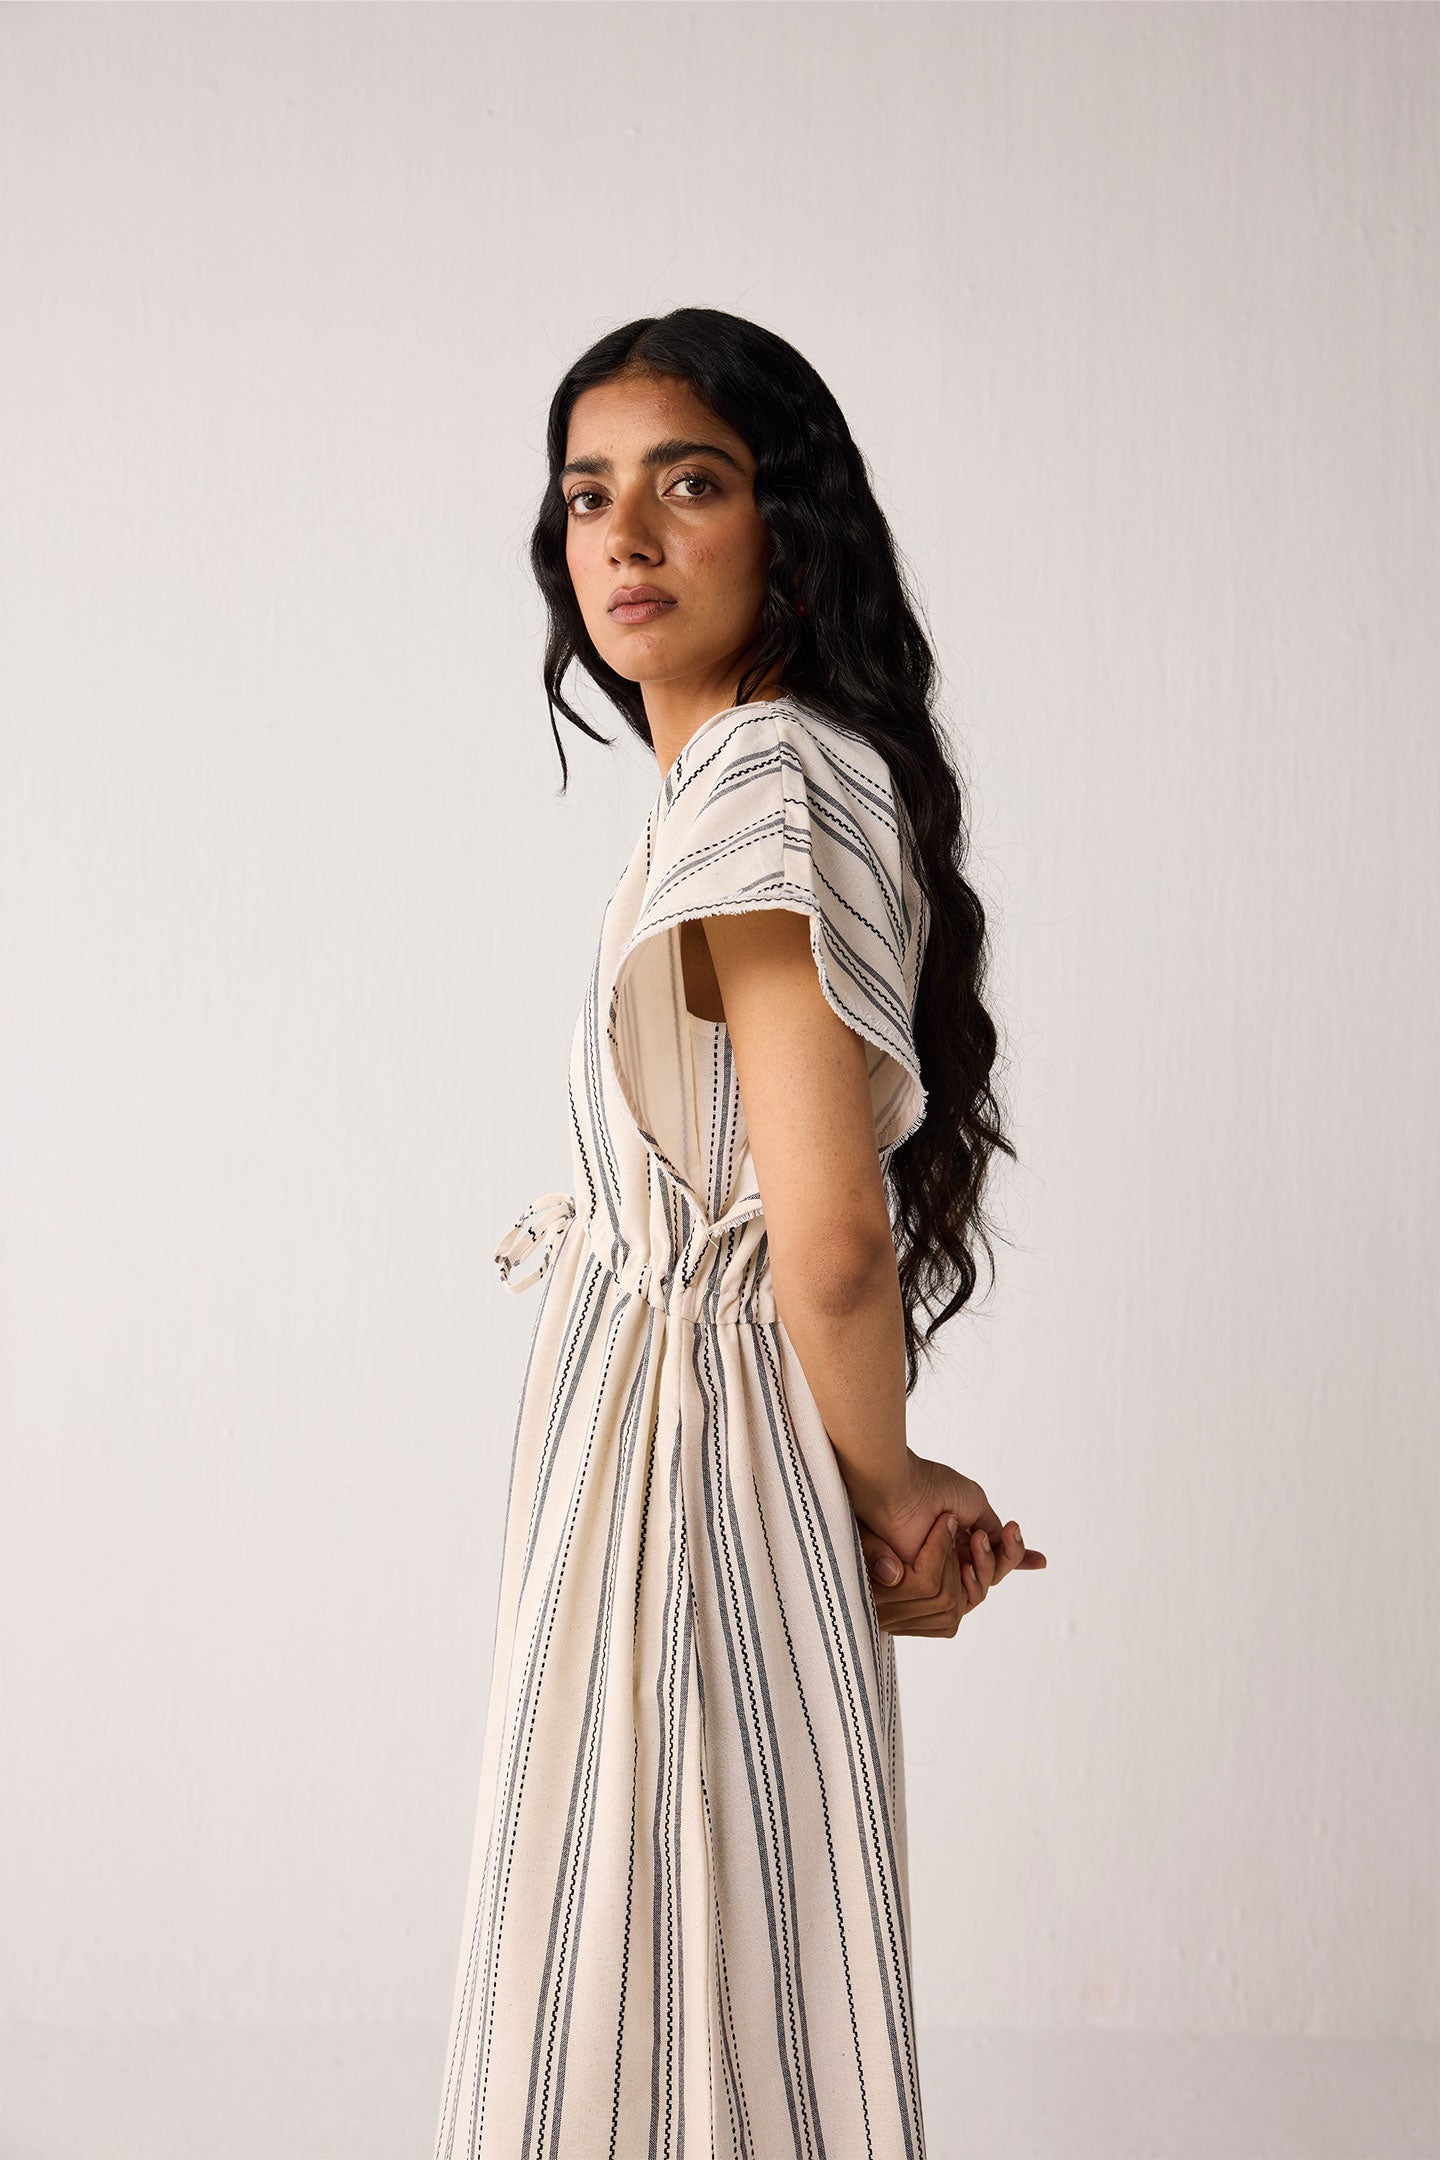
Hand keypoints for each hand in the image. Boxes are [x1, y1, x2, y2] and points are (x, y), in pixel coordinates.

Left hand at [849, 1448, 1046, 1635]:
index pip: (992, 1555)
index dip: (1015, 1558)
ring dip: (989, 1561)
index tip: (1041, 1561)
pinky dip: (976, 1571)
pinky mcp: (928, 1586)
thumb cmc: (931, 1487)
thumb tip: (1008, 1540)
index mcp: (959, 1534)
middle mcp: (951, 1555)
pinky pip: (965, 1594)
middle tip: (1002, 1533)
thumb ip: (993, 1527)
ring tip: (977, 1536)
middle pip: (993, 1572)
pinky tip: (972, 1552)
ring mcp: (940, 1570)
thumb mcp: (974, 1502)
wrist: (900, 1489)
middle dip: (1007, 1555)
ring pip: (983, 1585)